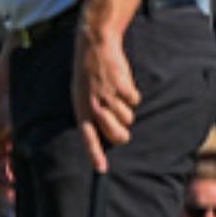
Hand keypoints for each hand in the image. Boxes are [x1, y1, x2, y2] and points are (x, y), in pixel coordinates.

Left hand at [73, 25, 140, 171]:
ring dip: (126, 108)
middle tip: (121, 124)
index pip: (88, 138)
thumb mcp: (80, 95)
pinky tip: (122, 83)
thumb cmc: (88, 74)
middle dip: (122, 134)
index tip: (101, 170)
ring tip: (115, 93)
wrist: (95, 47)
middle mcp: (94, 106)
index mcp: (81, 109)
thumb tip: (104, 134)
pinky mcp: (122, 87)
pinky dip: (132, 94)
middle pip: (117, 135)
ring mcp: (108, 97)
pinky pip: (135, 101)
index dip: (95, 154)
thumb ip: (90, 113)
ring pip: (129, 118)